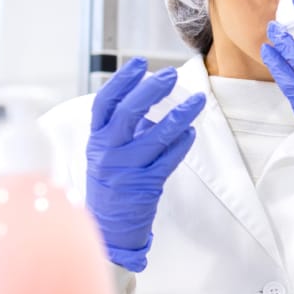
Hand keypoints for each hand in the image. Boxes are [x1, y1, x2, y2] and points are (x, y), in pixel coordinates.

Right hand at [86, 58, 205, 270]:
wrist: (108, 229)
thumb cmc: (109, 185)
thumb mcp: (104, 154)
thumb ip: (121, 128)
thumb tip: (145, 96)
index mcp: (96, 140)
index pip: (105, 103)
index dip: (121, 81)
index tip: (139, 64)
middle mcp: (108, 152)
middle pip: (129, 113)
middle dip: (151, 90)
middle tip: (170, 75)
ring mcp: (126, 169)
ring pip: (155, 135)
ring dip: (179, 115)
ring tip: (197, 101)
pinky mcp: (145, 185)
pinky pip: (168, 159)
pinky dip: (181, 144)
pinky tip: (190, 132)